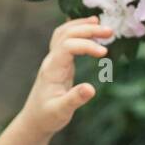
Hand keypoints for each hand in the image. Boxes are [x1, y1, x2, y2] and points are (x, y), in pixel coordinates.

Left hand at [18, 15, 113, 144]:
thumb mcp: (61, 111)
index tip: (104, 53)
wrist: (34, 120)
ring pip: (64, 33)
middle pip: (66, 34)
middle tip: (109, 31)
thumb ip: (75, 99)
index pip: (68, 46)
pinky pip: (65, 39)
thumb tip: (91, 88)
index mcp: (52, 69)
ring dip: (81, 26)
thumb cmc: (47, 116)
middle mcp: (51, 60)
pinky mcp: (59, 62)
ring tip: (99, 23)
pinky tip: (86, 26)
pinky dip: (76, 29)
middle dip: (87, 29)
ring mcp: (54, 59)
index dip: (86, 45)